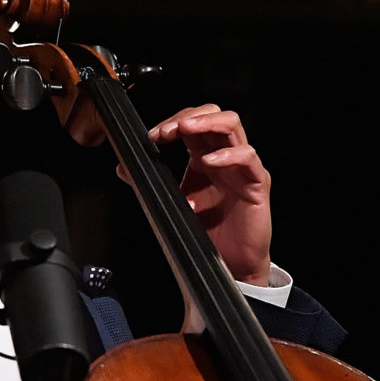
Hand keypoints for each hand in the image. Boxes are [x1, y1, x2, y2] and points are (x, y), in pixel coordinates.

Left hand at [119, 105, 271, 285]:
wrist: (227, 266)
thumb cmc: (205, 234)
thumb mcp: (170, 203)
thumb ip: (149, 183)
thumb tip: (123, 167)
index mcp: (203, 157)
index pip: (192, 123)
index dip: (173, 122)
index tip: (153, 135)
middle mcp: (223, 157)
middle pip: (214, 115)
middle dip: (189, 116)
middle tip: (167, 130)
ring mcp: (241, 167)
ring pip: (232, 125)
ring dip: (207, 122)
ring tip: (184, 129)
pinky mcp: (256, 183)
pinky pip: (248, 158)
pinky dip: (228, 155)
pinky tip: (209, 162)